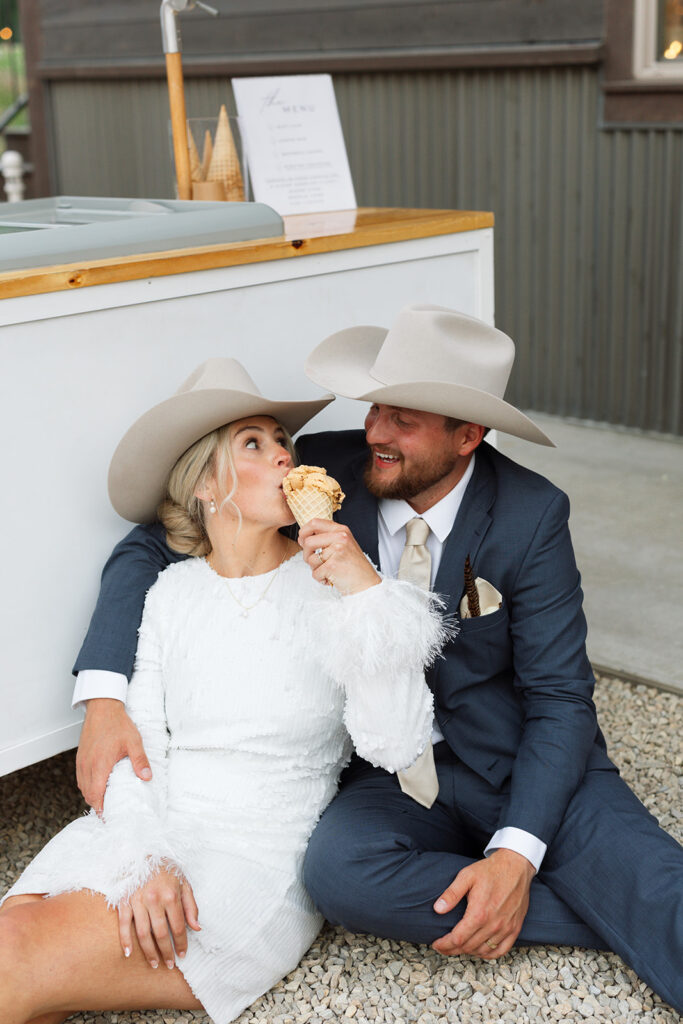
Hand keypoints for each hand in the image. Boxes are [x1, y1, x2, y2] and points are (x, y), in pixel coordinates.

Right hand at [76, 698, 151, 813]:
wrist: (102, 707)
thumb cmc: (117, 724)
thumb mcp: (133, 742)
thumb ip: (140, 760)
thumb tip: (147, 778)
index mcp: (100, 764)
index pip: (97, 795)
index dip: (101, 809)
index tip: (109, 818)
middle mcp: (87, 765)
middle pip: (88, 794)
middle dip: (98, 805)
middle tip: (110, 812)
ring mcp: (81, 761)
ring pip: (83, 787)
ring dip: (92, 796)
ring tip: (105, 801)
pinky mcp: (80, 757)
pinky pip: (80, 778)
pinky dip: (87, 786)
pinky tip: (98, 786)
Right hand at [118, 865, 200, 968]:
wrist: (145, 852)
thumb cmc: (167, 870)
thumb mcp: (184, 884)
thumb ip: (191, 906)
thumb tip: (197, 928)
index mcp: (171, 896)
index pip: (177, 927)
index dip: (181, 943)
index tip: (183, 954)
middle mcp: (154, 900)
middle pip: (160, 934)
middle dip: (166, 952)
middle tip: (169, 964)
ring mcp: (137, 901)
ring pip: (143, 933)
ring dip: (149, 951)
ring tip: (154, 963)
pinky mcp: (124, 900)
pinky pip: (124, 924)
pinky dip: (125, 940)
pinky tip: (129, 953)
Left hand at [298, 519, 380, 594]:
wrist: (366, 584)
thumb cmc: (353, 566)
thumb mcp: (344, 544)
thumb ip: (327, 537)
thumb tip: (303, 537)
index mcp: (341, 530)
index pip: (314, 523)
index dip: (304, 532)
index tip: (303, 540)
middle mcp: (340, 538)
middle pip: (308, 541)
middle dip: (306, 554)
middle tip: (315, 561)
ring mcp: (337, 551)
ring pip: (310, 559)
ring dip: (315, 569)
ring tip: (328, 571)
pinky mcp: (332, 566)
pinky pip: (315, 573)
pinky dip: (320, 578)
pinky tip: (330, 578)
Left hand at [431, 849, 534, 958]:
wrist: (515, 866)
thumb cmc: (490, 870)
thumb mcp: (466, 876)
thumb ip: (451, 894)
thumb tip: (437, 909)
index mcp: (479, 913)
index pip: (458, 939)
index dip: (445, 945)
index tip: (436, 944)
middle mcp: (493, 924)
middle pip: (469, 947)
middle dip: (452, 950)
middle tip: (443, 946)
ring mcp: (506, 928)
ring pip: (483, 951)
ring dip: (469, 952)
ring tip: (458, 947)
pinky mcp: (515, 928)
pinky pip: (501, 950)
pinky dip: (488, 954)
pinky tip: (479, 950)